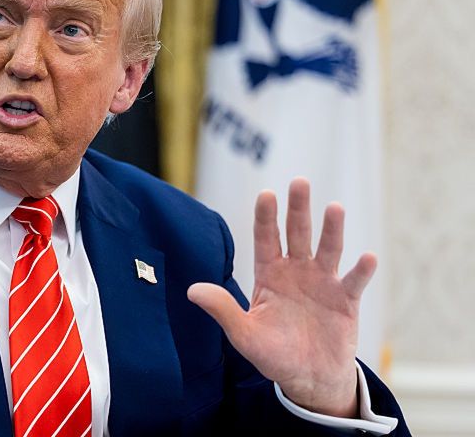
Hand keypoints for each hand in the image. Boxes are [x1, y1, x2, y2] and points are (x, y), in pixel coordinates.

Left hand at [187, 178, 375, 416]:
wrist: (308, 379)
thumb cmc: (273, 354)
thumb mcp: (243, 334)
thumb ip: (223, 310)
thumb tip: (192, 290)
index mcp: (269, 275)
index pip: (266, 239)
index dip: (265, 217)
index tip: (266, 194)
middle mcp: (297, 272)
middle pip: (297, 234)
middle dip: (298, 208)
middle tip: (299, 181)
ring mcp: (323, 283)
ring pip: (328, 250)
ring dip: (332, 230)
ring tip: (334, 207)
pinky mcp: (346, 301)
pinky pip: (354, 282)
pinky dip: (362, 270)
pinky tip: (368, 257)